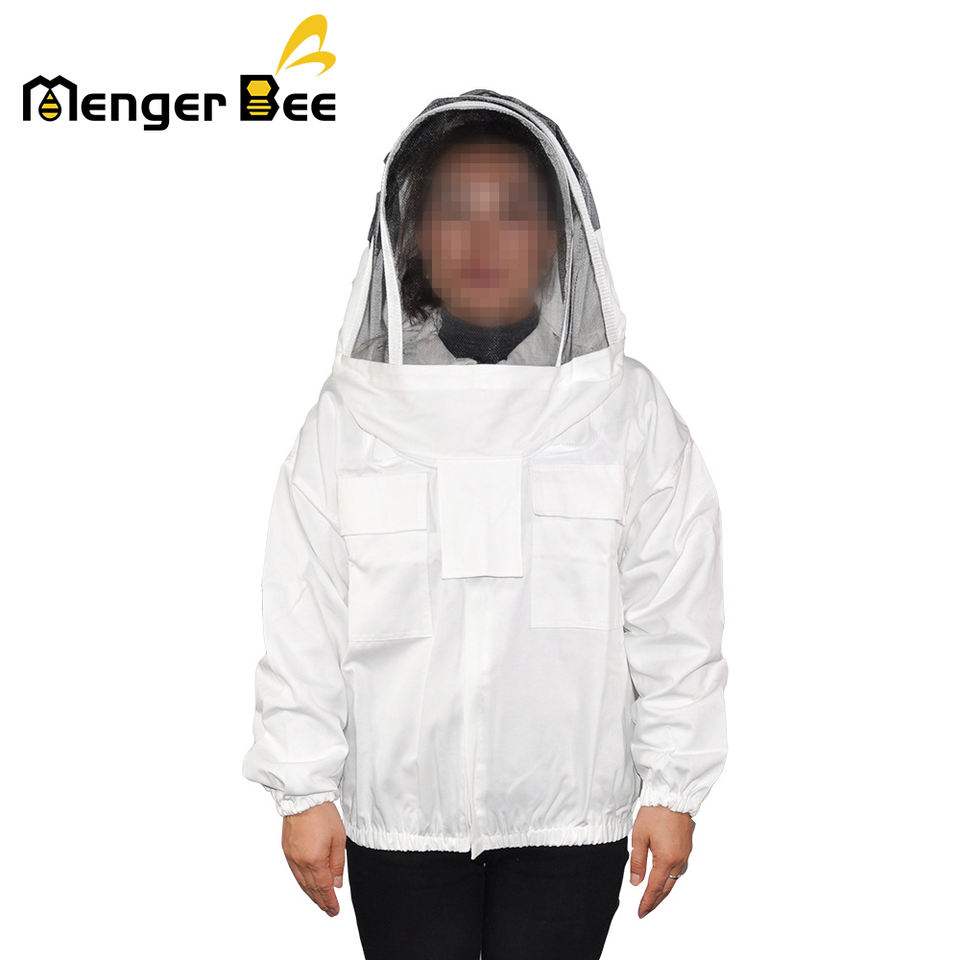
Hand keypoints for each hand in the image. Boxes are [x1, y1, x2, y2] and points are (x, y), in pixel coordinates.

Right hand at [281, 801, 345, 916]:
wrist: (304, 798)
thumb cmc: (323, 814)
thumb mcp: (338, 839)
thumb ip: (338, 864)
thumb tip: (336, 884)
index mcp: (314, 860)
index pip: (323, 888)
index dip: (329, 901)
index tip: (334, 910)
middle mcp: (300, 862)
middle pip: (311, 889)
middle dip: (320, 901)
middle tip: (328, 911)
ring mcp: (291, 857)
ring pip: (301, 883)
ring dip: (311, 895)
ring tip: (319, 902)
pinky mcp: (286, 851)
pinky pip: (295, 874)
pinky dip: (302, 883)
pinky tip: (307, 886)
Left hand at [630, 804, 694, 918]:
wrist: (672, 795)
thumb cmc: (655, 813)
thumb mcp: (639, 837)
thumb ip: (637, 861)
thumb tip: (635, 882)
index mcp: (666, 859)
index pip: (655, 888)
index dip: (647, 902)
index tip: (641, 912)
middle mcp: (679, 860)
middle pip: (667, 887)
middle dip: (656, 900)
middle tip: (646, 909)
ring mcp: (685, 854)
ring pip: (674, 878)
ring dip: (664, 889)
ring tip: (653, 896)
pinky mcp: (687, 847)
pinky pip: (679, 868)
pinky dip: (670, 876)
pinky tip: (664, 876)